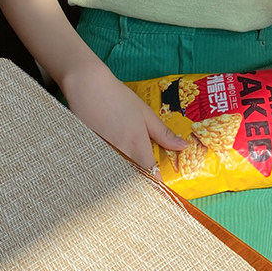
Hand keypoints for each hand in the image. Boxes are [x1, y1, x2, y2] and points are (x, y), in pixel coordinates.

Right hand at [62, 64, 186, 171]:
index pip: (150, 174)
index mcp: (136, 146)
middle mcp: (119, 155)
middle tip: (147, 171)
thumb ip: (163, 133)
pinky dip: (109, 164)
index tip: (162, 183)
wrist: (87, 87)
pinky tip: (111, 152)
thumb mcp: (145, 114)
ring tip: (129, 162)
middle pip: (132, 176)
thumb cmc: (119, 98)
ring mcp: (102, 155)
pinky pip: (103, 164)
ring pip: (117, 172)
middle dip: (140, 178)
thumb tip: (183, 147)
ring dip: (124, 172)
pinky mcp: (89, 152)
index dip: (157, 181)